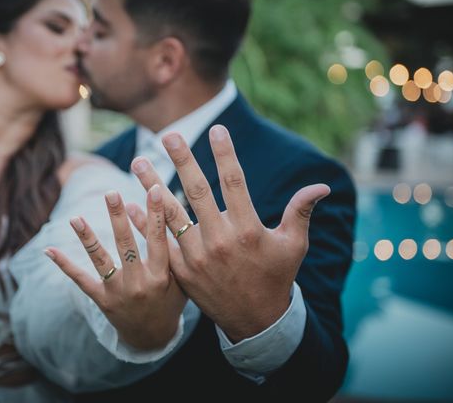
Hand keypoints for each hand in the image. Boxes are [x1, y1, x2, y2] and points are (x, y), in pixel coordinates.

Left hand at [44, 184, 186, 349]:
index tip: (154, 188)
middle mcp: (138, 284)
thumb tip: (156, 210)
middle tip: (111, 192)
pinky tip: (49, 249)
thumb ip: (173, 250)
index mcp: (162, 276)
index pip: (159, 240)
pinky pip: (80, 280)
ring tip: (75, 218)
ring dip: (87, 237)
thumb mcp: (179, 279)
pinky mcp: (101, 300)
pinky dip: (64, 265)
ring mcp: (118, 292)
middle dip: (118, 217)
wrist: (152, 338)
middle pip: (126, 245)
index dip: (156, 214)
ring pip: (101, 260)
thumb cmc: (168, 300)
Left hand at [128, 124, 329, 342]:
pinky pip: (160, 241)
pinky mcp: (182, 270)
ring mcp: (198, 256)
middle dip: (183, 161)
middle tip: (169, 136)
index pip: (235, 182)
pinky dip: (144, 222)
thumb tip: (322, 186)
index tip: (218, 130)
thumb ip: (301, 212)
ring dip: (151, 186)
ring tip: (137, 162)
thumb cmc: (277, 276)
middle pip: (198, 192)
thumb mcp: (294, 245)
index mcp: (249, 230)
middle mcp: (221, 240)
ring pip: (171, 213)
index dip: (226, 154)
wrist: (254, 321)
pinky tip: (130, 204)